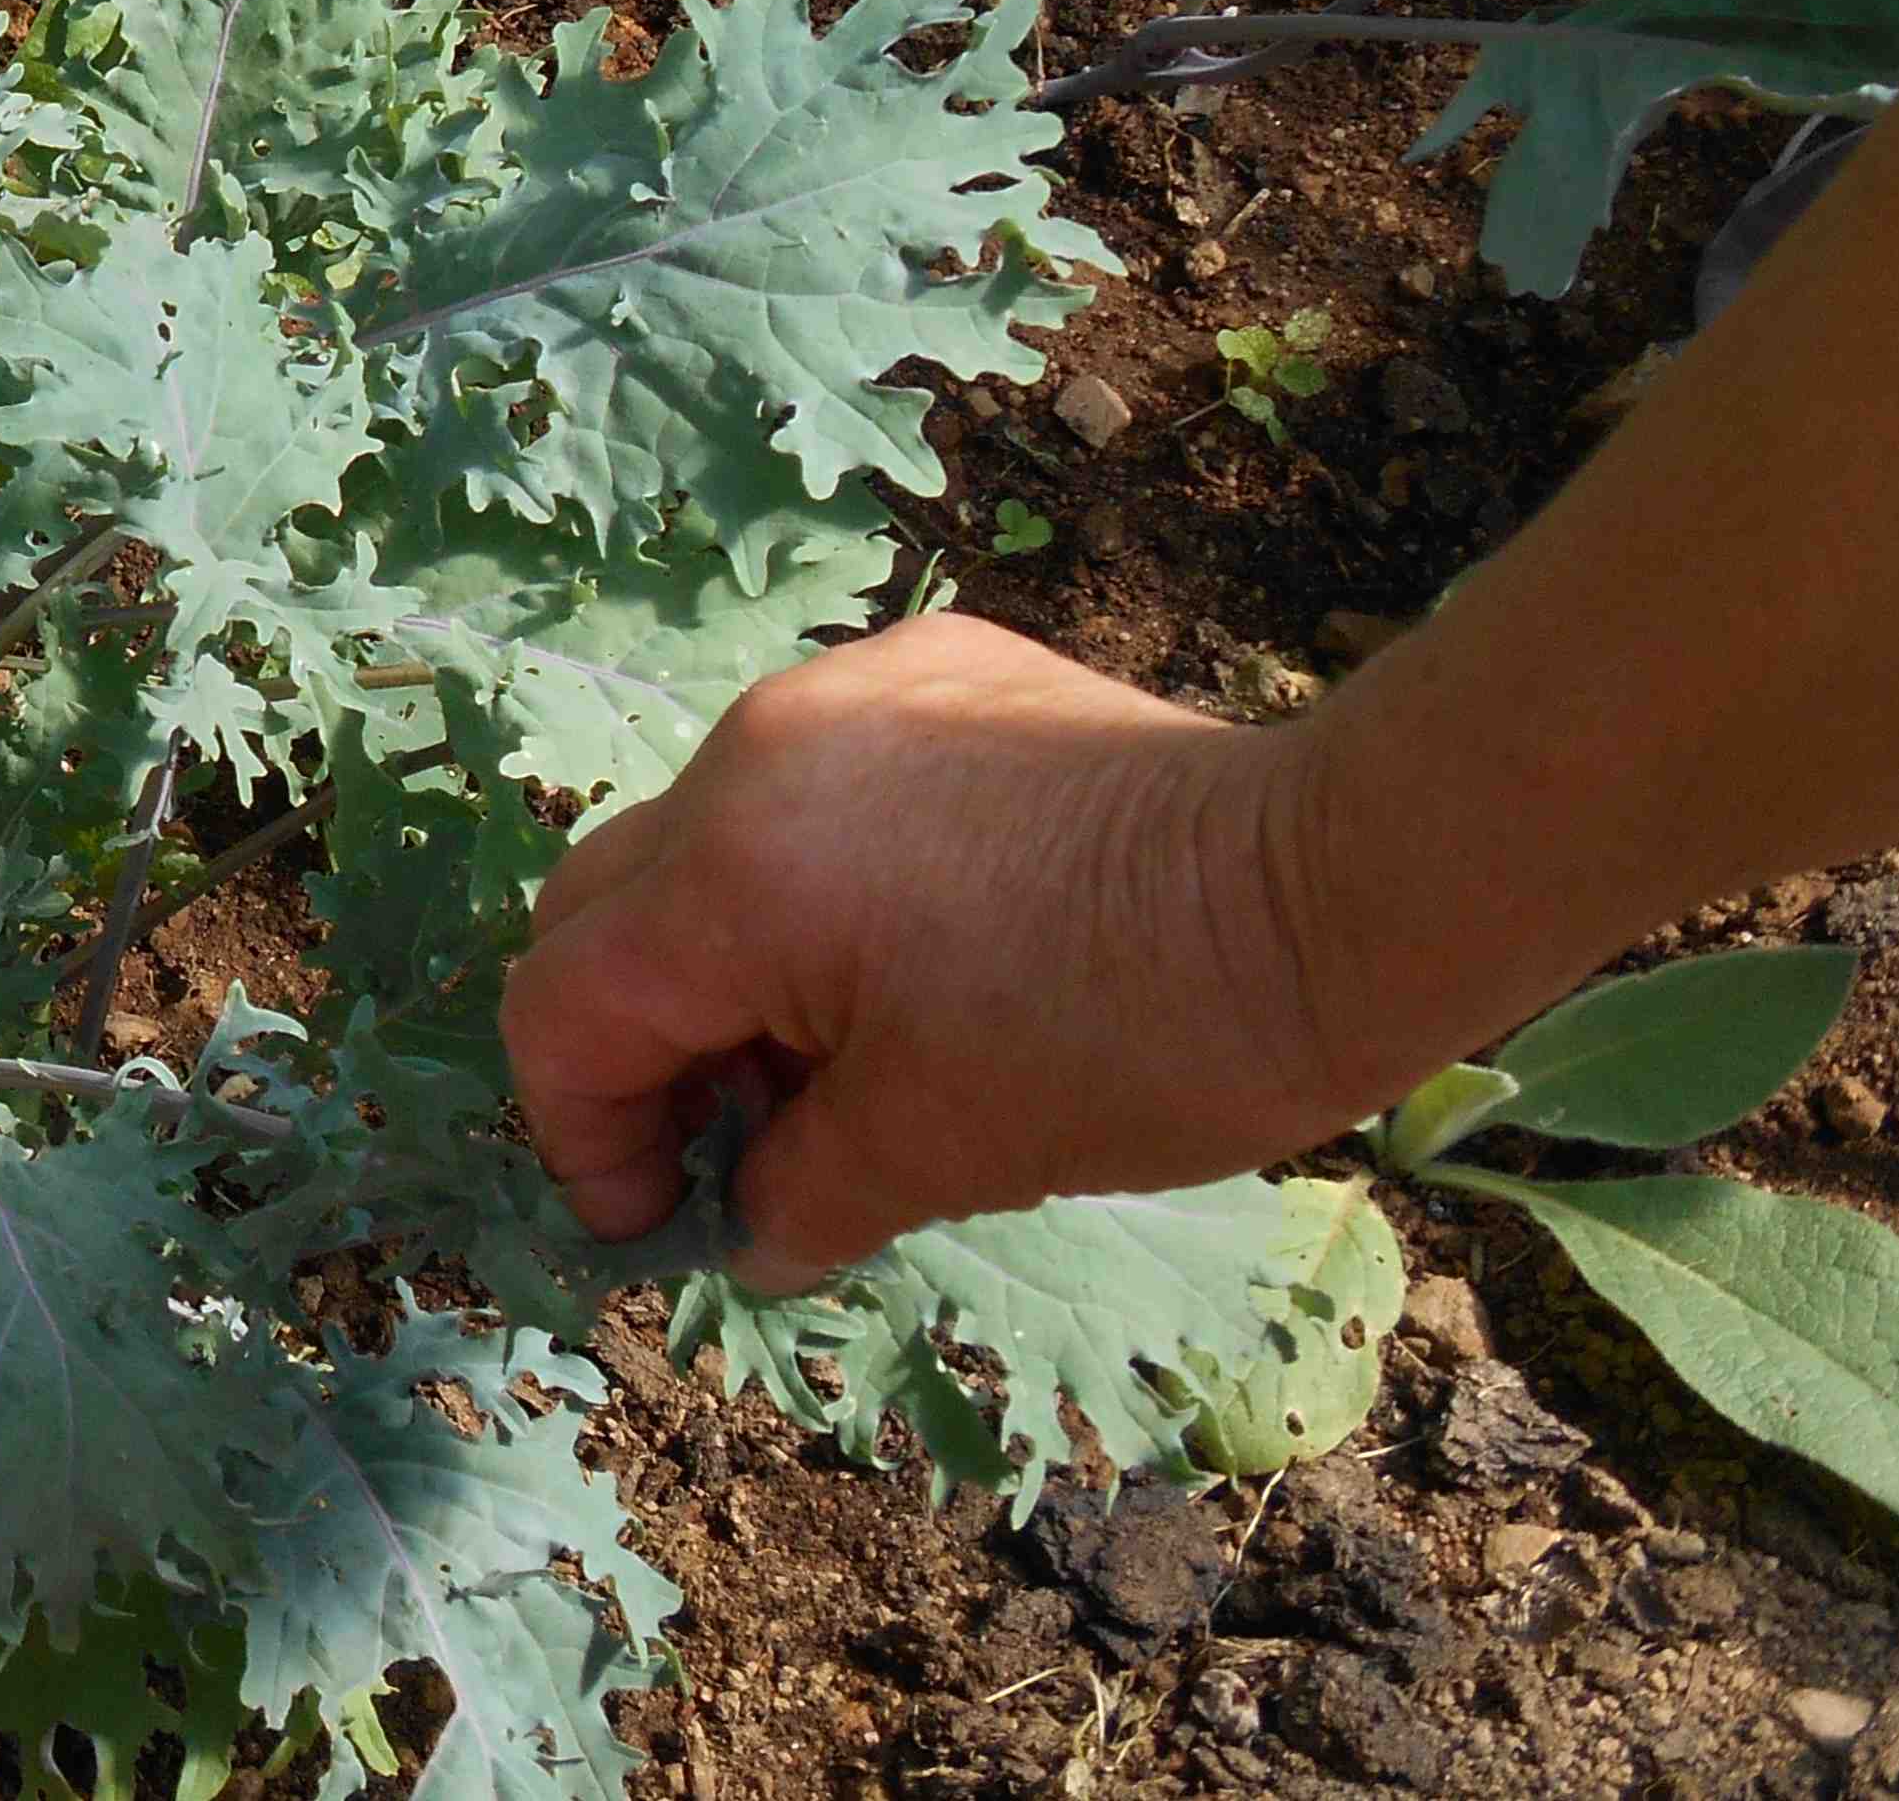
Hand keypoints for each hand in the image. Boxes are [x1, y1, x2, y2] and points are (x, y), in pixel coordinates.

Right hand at [498, 612, 1387, 1290]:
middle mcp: (753, 752)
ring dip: (731, 962)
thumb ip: (798, 1194)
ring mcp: (843, 693)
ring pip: (706, 840)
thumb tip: (747, 1226)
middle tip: (738, 1144)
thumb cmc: (1131, 1030)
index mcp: (733, 872)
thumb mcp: (943, 1148)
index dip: (584, 1138)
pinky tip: (935, 947)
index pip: (563, 1009)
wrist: (1335, 885)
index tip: (661, 1222)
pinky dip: (822, 880)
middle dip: (640, 1044)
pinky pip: (813, 781)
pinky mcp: (937, 672)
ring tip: (847, 1059)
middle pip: (606, 910)